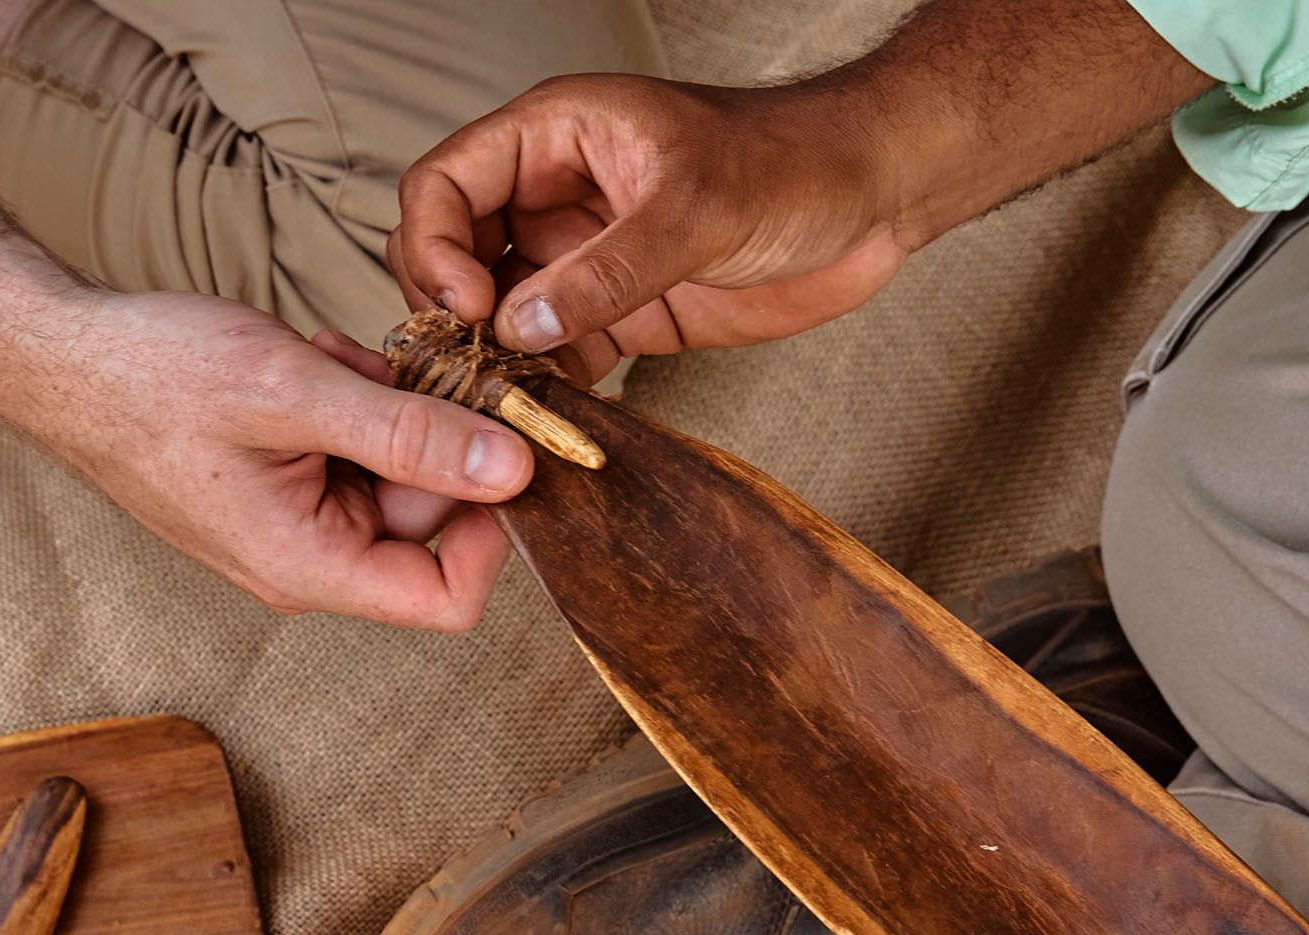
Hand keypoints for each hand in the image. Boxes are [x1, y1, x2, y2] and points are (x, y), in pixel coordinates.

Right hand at [0, 289, 533, 630]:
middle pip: (428, 524)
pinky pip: (354, 456)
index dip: (492, 530)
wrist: (61, 355)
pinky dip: (351, 403)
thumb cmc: (151, 376)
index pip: (447, 600)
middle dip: (428, 436)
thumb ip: (408, 434)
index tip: (497, 446)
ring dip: (385, 408)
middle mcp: (308, 562)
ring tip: (330, 360)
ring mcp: (294, 527)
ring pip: (394, 477)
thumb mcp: (293, 392)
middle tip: (395, 365)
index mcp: (310, 566)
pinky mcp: (283, 490)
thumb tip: (512, 469)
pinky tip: (313, 365)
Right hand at [390, 74, 914, 383]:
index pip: (445, 183)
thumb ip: (607, 269)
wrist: (873, 199)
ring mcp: (585, 258)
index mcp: (556, 137)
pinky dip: (547, 392)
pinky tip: (552, 423)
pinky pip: (559, 357)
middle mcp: (556, 197)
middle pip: (456, 255)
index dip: (436, 245)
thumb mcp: (696, 207)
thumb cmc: (795, 159)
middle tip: (474, 369)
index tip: (469, 306)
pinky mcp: (621, 314)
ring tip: (506, 411)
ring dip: (497, 364)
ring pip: (503, 315)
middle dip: (452, 314)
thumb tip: (524, 325)